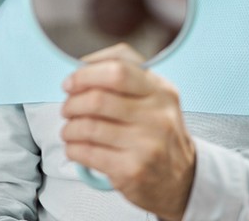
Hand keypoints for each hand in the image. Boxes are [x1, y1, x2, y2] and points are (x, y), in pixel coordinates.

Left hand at [61, 47, 195, 220]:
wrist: (182, 180)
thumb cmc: (158, 132)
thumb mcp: (154, 97)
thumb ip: (125, 77)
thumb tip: (82, 68)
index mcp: (161, 90)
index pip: (118, 69)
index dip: (86, 74)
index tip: (71, 82)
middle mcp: (158, 115)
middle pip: (99, 98)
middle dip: (73, 102)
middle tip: (67, 108)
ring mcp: (147, 144)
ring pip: (89, 127)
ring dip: (70, 128)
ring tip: (69, 130)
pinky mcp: (133, 170)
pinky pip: (89, 153)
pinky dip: (73, 148)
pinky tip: (74, 147)